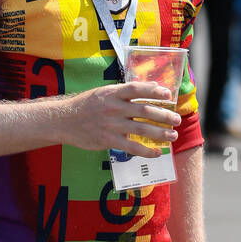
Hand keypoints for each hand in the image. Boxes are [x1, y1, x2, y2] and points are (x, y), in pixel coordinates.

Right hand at [61, 81, 180, 155]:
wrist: (64, 121)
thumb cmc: (85, 106)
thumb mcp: (103, 93)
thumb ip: (124, 92)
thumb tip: (150, 88)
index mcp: (113, 93)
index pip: (138, 89)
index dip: (155, 91)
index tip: (168, 95)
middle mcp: (114, 107)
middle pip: (145, 110)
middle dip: (164, 115)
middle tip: (177, 119)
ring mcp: (111, 124)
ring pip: (141, 129)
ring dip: (160, 133)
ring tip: (172, 136)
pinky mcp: (108, 140)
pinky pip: (131, 147)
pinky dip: (146, 151)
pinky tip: (156, 153)